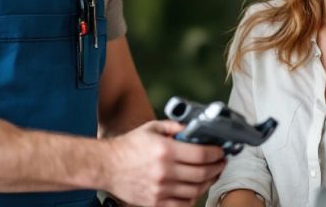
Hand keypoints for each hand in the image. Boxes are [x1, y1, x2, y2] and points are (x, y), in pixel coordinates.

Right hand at [104, 120, 225, 205]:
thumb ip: (174, 126)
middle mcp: (165, 172)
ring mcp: (161, 190)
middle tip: (220, 162)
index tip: (220, 151)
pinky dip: (193, 197)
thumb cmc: (128, 146)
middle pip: (202, 173)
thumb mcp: (151, 128)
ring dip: (208, 182)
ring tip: (211, 175)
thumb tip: (193, 128)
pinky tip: (195, 189)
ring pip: (196, 190)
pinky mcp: (156, 202)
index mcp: (165, 151)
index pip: (202, 154)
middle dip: (216, 167)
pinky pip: (183, 204)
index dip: (216, 153)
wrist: (105, 166)